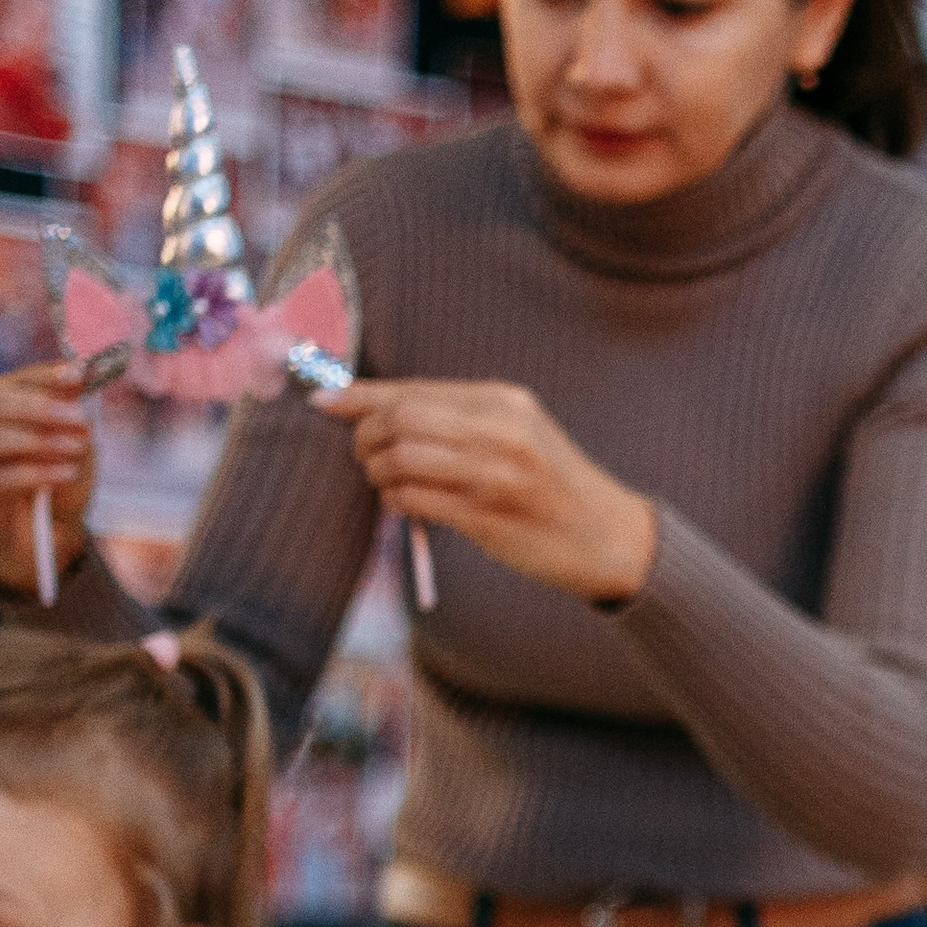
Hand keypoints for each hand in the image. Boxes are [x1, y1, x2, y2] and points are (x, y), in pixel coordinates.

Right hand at [0, 364, 95, 595]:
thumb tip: (81, 381)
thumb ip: (71, 419)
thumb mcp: (71, 450)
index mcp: (2, 411)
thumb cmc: (55, 487)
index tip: (79, 373)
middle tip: (79, 418)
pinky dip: (34, 472)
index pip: (15, 381)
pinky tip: (66, 472)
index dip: (44, 375)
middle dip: (40, 406)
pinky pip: (1, 479)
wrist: (40, 539)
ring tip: (76, 447)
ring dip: (39, 439)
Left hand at [313, 380, 658, 602]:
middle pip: (400, 420)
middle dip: (365, 437)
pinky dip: (397, 500)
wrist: (606, 536)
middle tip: (364, 454)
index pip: (414, 390)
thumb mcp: (515, 432)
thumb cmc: (549, 483)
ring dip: (378, 472)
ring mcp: (495, 476)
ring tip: (387, 481)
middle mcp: (500, 431)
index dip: (360, 396)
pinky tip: (405, 503)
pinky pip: (415, 500)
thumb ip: (453, 417)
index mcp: (505, 401)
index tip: (321, 400)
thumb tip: (370, 405)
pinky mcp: (487, 517)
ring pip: (401, 459)